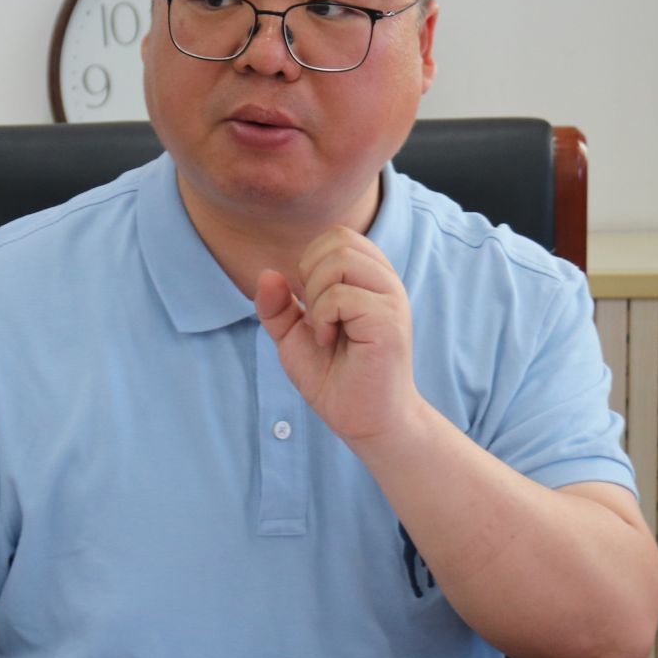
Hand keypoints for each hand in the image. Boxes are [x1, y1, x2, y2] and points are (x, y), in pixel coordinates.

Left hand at [256, 226, 421, 446]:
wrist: (366, 421)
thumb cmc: (336, 379)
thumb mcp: (294, 337)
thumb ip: (277, 306)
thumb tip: (266, 273)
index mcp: (370, 278)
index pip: (337, 236)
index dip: (311, 261)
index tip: (312, 303)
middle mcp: (385, 282)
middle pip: (338, 239)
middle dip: (310, 275)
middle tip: (316, 316)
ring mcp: (391, 299)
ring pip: (340, 260)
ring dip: (317, 297)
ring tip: (324, 330)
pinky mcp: (389, 321)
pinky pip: (342, 295)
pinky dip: (322, 318)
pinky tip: (330, 341)